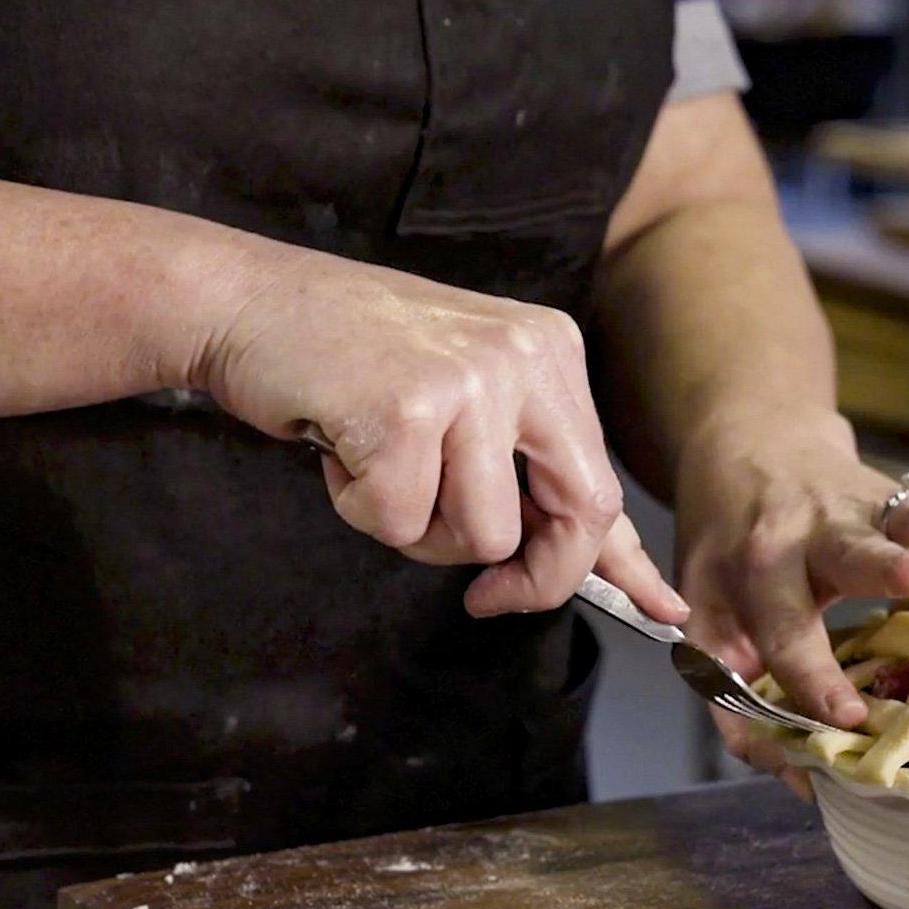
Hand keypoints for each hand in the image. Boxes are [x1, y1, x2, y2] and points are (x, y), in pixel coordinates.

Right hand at [191, 241, 684, 622]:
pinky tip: (340, 444)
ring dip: (417, 528)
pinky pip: (401, 522)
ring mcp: (472, 379)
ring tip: (377, 460)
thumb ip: (526, 474)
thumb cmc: (346, 357)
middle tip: (483, 596)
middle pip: (577, 515)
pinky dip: (359, 506)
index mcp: (550, 351)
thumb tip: (606, 568)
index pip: (602, 479)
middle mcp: (527, 356)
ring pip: (482, 535)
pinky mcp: (409, 408)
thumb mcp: (462, 398)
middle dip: (533, 578)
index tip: (662, 608)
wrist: (246, 300)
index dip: (626, 560)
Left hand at [673, 407, 908, 794]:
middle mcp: (816, 534)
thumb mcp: (706, 616)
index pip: (786, 630)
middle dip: (883, 565)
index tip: (846, 718)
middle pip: (851, 553)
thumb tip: (792, 773)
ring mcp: (868, 510)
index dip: (811, 676)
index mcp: (762, 570)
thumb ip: (729, 693)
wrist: (744, 447)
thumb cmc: (730, 555)